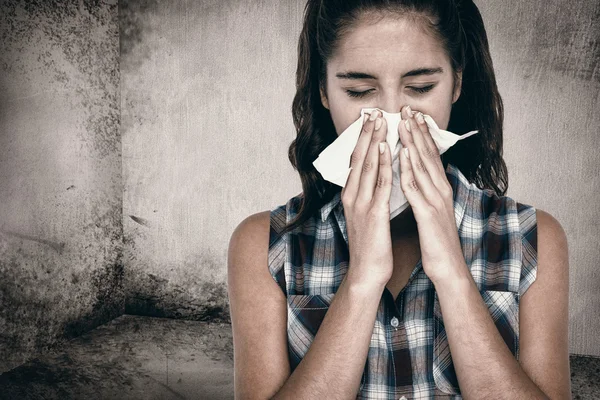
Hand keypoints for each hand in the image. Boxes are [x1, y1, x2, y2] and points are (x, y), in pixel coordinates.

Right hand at [341, 110, 393, 290]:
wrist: (367, 272)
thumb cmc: (370, 245)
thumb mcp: (365, 216)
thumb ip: (368, 196)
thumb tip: (374, 180)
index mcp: (351, 196)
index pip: (355, 162)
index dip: (361, 140)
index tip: (368, 121)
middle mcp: (352, 196)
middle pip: (358, 158)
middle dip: (366, 134)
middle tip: (373, 112)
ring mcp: (361, 204)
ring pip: (367, 166)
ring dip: (373, 141)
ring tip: (379, 121)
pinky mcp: (374, 213)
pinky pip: (380, 183)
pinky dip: (382, 163)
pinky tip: (386, 148)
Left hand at [398, 105, 468, 285]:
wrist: (448, 267)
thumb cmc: (437, 240)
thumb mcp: (433, 210)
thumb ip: (427, 192)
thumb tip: (419, 176)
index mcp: (440, 188)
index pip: (430, 156)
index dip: (421, 135)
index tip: (412, 116)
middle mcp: (441, 190)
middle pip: (428, 154)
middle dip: (417, 130)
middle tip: (407, 109)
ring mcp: (436, 200)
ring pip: (422, 166)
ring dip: (412, 143)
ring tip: (403, 123)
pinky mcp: (428, 214)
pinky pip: (416, 189)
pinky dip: (408, 170)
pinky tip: (401, 156)